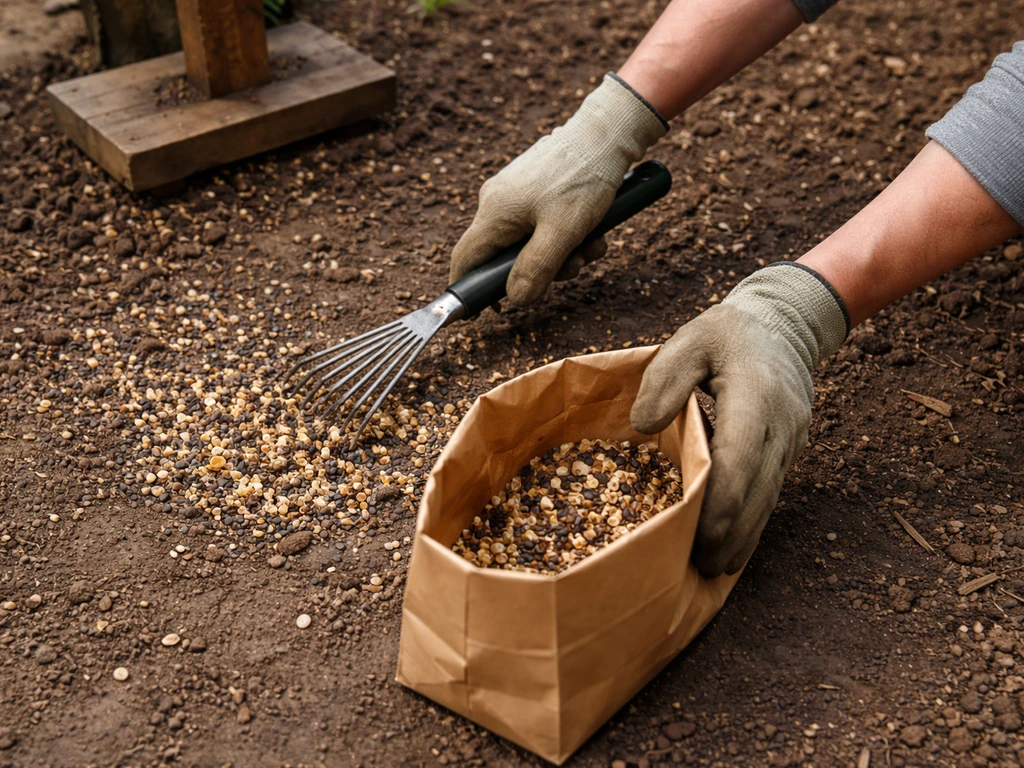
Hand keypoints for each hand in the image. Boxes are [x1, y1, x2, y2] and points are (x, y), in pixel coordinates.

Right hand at [449, 74, 666, 306]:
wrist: (607, 133)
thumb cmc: (583, 178)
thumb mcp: (563, 232)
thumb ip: (536, 269)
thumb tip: (515, 300)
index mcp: (493, 212)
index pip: (465, 260)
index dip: (471, 290)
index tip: (485, 313)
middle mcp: (497, 202)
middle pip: (505, 256)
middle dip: (542, 270)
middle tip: (574, 268)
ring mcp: (516, 194)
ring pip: (530, 243)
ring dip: (563, 254)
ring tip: (592, 244)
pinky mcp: (535, 189)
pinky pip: (543, 225)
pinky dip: (568, 235)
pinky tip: (594, 230)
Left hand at [631, 264, 847, 575]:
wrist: (784, 324)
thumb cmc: (726, 334)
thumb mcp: (690, 339)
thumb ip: (665, 378)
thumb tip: (642, 426)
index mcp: (756, 395)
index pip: (741, 458)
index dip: (722, 501)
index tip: (699, 534)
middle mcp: (781, 424)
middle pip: (758, 491)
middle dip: (730, 533)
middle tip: (698, 567)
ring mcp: (790, 441)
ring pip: (768, 499)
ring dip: (743, 536)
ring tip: (711, 568)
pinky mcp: (788, 450)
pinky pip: (769, 492)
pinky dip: (751, 521)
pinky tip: (731, 547)